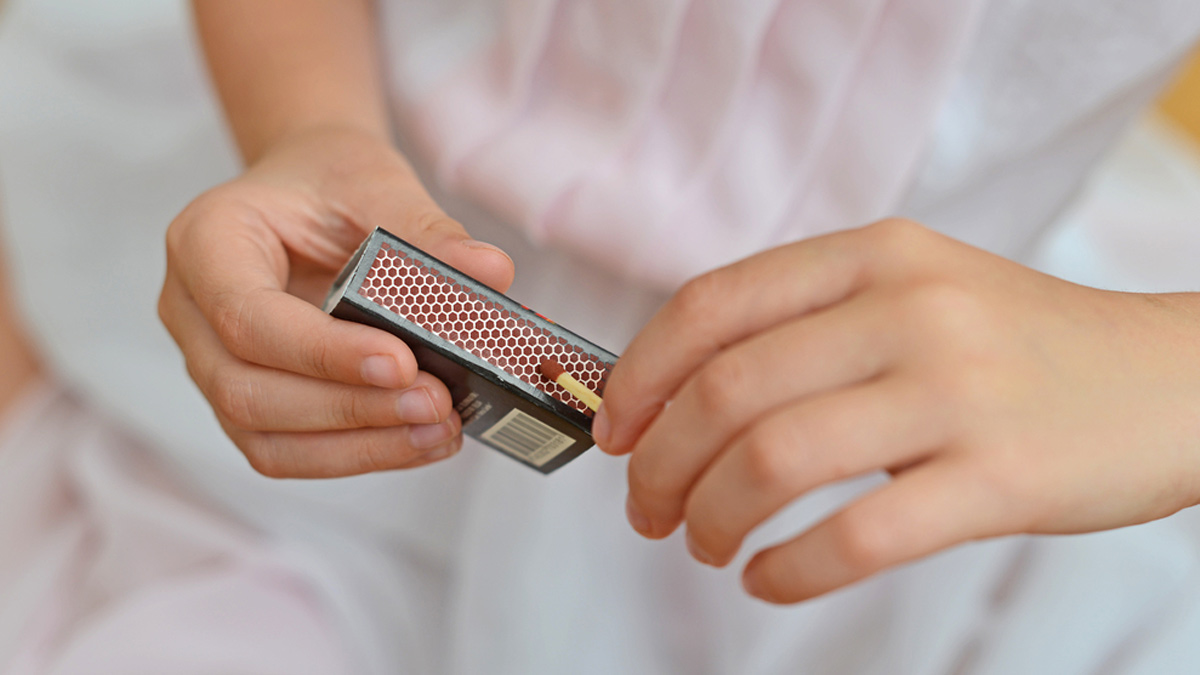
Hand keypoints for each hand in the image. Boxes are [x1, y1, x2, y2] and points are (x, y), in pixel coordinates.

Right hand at [159, 126, 514, 476]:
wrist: (312, 195)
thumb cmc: (331, 182)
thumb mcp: (377, 182)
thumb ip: (426, 229)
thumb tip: (491, 272)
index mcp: (205, 242)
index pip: (245, 317)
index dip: (322, 352)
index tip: (401, 361)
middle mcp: (191, 311)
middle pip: (247, 390)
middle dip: (349, 409)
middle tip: (435, 403)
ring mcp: (212, 365)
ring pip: (265, 437)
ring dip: (359, 446)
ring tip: (439, 430)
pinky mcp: (250, 403)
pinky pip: (291, 452)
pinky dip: (358, 454)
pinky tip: (422, 439)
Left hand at [594, 219, 1199, 602]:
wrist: (1170, 382)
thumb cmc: (1017, 346)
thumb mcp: (915, 291)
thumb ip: (807, 323)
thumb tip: (674, 395)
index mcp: (874, 255)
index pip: (711, 305)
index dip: (639, 375)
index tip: (613, 430)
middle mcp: (909, 309)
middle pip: (725, 392)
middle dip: (658, 466)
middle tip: (647, 509)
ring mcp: (956, 392)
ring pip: (773, 461)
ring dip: (710, 519)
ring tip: (707, 544)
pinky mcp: (1000, 478)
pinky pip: (855, 536)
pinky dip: (786, 571)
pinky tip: (768, 579)